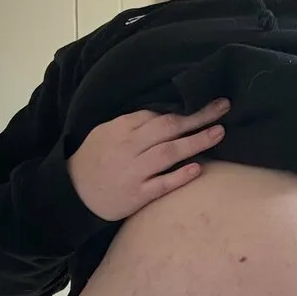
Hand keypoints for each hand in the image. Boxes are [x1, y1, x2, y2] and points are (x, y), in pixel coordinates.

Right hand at [67, 98, 230, 220]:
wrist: (73, 193)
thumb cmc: (96, 159)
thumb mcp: (107, 133)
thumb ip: (134, 124)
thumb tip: (165, 113)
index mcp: (122, 128)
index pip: (158, 114)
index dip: (185, 107)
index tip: (206, 99)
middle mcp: (129, 147)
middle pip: (168, 127)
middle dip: (198, 116)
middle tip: (223, 107)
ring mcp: (134, 172)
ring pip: (168, 153)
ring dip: (196, 142)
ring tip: (219, 133)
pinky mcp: (136, 195)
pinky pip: (161, 184)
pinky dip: (179, 176)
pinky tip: (198, 168)